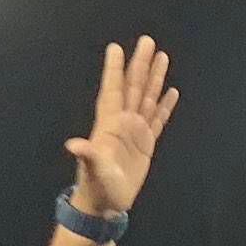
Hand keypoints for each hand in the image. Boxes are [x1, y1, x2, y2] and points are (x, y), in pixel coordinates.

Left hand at [64, 37, 177, 219]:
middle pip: (133, 87)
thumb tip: (73, 145)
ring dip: (153, 78)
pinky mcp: (146, 144)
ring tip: (161, 56)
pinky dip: (164, 105)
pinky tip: (171, 91)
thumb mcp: (93, 170)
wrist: (106, 204)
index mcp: (109, 124)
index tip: (115, 48)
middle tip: (147, 41)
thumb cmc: (96, 187)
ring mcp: (135, 132)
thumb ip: (87, 155)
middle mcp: (123, 122)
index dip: (114, 70)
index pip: (113, 90)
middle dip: (139, 64)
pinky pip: (158, 119)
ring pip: (146, 98)